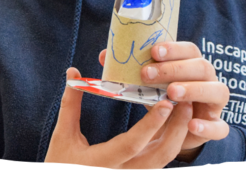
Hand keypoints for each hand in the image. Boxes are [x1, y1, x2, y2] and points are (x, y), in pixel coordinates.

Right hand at [44, 67, 193, 168]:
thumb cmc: (59, 166)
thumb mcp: (63, 136)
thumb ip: (71, 104)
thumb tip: (73, 71)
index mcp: (101, 164)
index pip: (131, 145)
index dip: (150, 125)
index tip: (165, 104)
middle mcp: (121, 176)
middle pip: (159, 156)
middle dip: (176, 130)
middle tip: (185, 102)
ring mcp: (130, 180)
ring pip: (163, 161)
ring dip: (176, 136)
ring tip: (184, 109)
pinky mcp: (136, 179)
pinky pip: (158, 163)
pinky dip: (168, 144)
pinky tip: (173, 125)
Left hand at [99, 42, 229, 161]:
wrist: (177, 129)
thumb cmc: (163, 99)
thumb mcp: (147, 83)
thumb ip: (130, 69)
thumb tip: (104, 55)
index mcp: (192, 65)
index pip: (189, 50)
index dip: (174, 48)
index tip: (153, 51)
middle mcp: (208, 80)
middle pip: (202, 67)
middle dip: (176, 69)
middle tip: (149, 74)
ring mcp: (215, 103)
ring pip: (217, 91)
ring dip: (194, 89)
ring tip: (171, 93)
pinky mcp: (216, 126)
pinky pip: (220, 127)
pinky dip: (208, 125)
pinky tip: (191, 124)